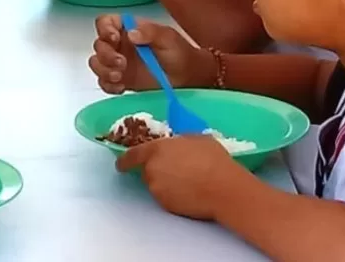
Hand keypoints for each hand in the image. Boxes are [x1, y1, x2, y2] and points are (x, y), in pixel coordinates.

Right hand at [90, 14, 211, 93]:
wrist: (188, 78)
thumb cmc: (179, 52)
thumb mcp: (167, 37)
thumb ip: (150, 32)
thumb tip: (131, 33)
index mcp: (128, 29)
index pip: (106, 22)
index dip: (104, 29)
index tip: (114, 39)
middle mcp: (119, 45)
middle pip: (98, 45)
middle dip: (106, 55)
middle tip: (122, 63)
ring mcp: (118, 64)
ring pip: (97, 64)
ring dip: (103, 70)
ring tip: (120, 77)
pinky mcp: (121, 81)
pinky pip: (104, 83)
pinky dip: (108, 85)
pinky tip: (121, 87)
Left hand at [117, 136, 239, 219]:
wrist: (222, 188)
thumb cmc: (212, 159)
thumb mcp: (195, 139)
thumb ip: (178, 142)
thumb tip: (176, 146)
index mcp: (156, 149)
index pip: (132, 155)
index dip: (125, 160)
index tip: (121, 164)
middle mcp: (151, 169)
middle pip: (147, 171)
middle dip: (157, 170)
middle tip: (177, 169)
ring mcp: (157, 189)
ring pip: (156, 185)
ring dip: (166, 182)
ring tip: (188, 180)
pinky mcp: (166, 205)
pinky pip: (166, 198)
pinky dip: (173, 195)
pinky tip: (190, 191)